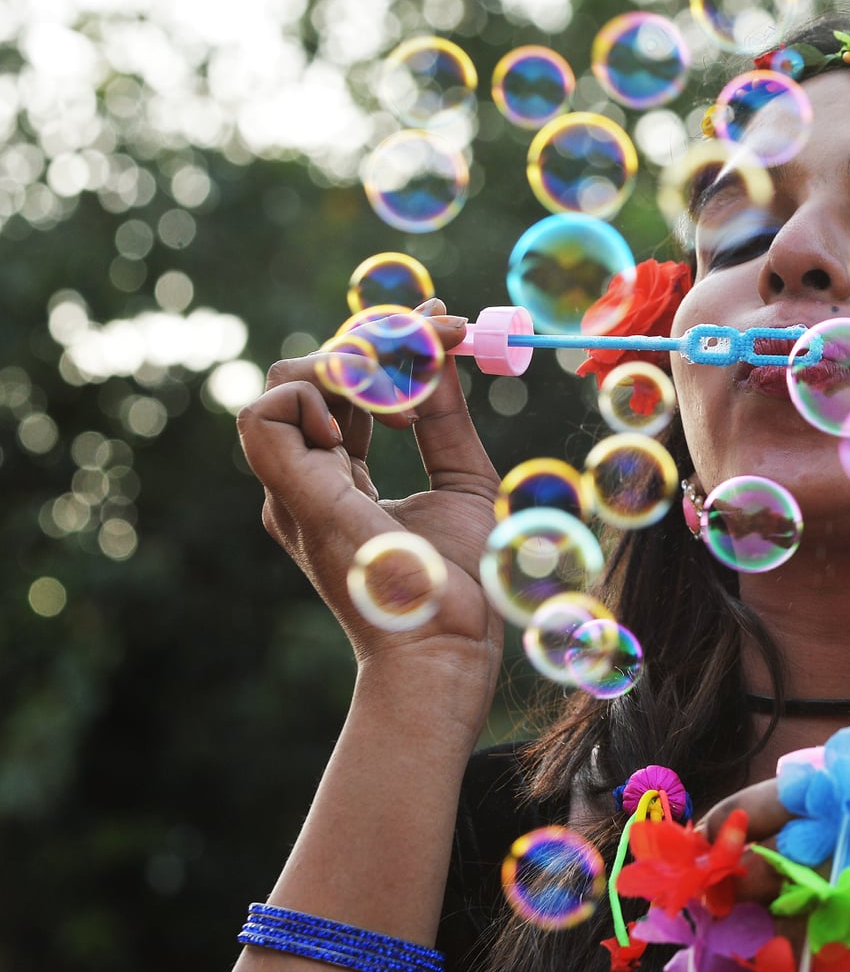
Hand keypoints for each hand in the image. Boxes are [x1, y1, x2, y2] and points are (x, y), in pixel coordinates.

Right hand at [236, 299, 503, 719]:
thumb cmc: (461, 585)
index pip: (347, 388)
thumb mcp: (463, 481)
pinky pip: (264, 414)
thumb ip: (445, 418)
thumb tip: (439, 353)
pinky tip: (383, 413)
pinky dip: (316, 392)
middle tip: (449, 332)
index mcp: (340, 479)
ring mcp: (296, 489)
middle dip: (384, 338)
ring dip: (358, 357)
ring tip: (421, 385)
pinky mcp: (294, 498)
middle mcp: (310, 479)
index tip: (444, 323)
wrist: (450, 648)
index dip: (391, 347)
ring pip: (287, 382)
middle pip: (319, 374)